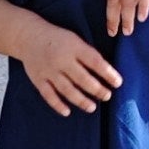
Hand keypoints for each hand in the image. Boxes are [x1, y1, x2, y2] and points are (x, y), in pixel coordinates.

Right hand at [1, 19, 120, 114]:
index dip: (108, 73)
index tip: (118, 83)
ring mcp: (49, 70)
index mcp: (74, 47)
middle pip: (82, 78)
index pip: (95, 61)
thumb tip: (107, 73)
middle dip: (97, 90)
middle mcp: (62, 59)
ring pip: (67, 89)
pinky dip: (57, 104)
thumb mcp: (75, 40)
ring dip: (81, 100)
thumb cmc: (58, 39)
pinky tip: (67, 111)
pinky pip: (48, 95)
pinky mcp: (39, 79)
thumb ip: (88, 54)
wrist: (29, 36)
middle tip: (107, 96)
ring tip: (92, 107)